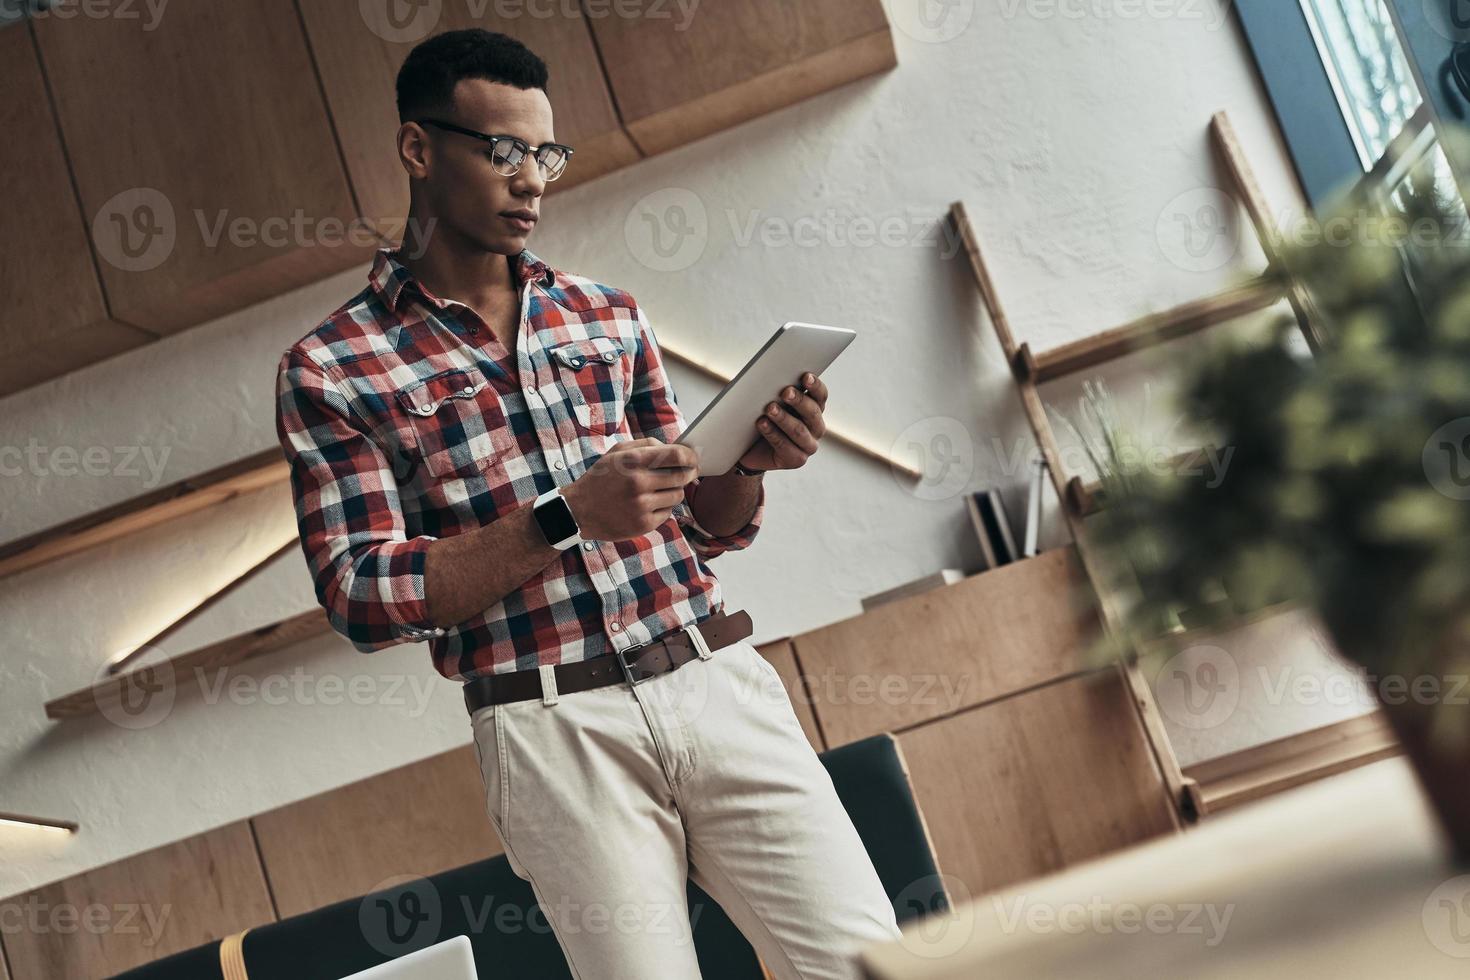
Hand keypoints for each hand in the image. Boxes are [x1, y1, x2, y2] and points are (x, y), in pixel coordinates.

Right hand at [562, 438, 698, 540]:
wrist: (578, 511)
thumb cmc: (601, 478)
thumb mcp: (616, 453)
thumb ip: (646, 445)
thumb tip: (675, 447)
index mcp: (632, 461)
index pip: (676, 455)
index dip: (690, 456)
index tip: (694, 458)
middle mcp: (638, 483)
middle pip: (681, 476)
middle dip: (688, 473)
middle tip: (688, 472)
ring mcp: (641, 505)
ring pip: (677, 495)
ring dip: (674, 491)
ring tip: (661, 489)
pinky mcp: (643, 524)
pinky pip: (668, 512)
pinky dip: (664, 507)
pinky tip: (650, 504)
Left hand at [735, 373, 827, 473]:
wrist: (751, 450)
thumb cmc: (763, 419)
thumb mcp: (772, 403)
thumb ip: (778, 392)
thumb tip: (773, 376)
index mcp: (815, 409)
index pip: (821, 396)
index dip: (815, 386)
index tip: (805, 376)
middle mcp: (816, 428)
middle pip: (813, 413)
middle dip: (799, 401)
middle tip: (785, 391)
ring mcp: (808, 446)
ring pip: (799, 430)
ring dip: (784, 418)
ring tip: (770, 408)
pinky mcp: (797, 460)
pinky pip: (785, 446)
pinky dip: (772, 433)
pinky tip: (762, 423)